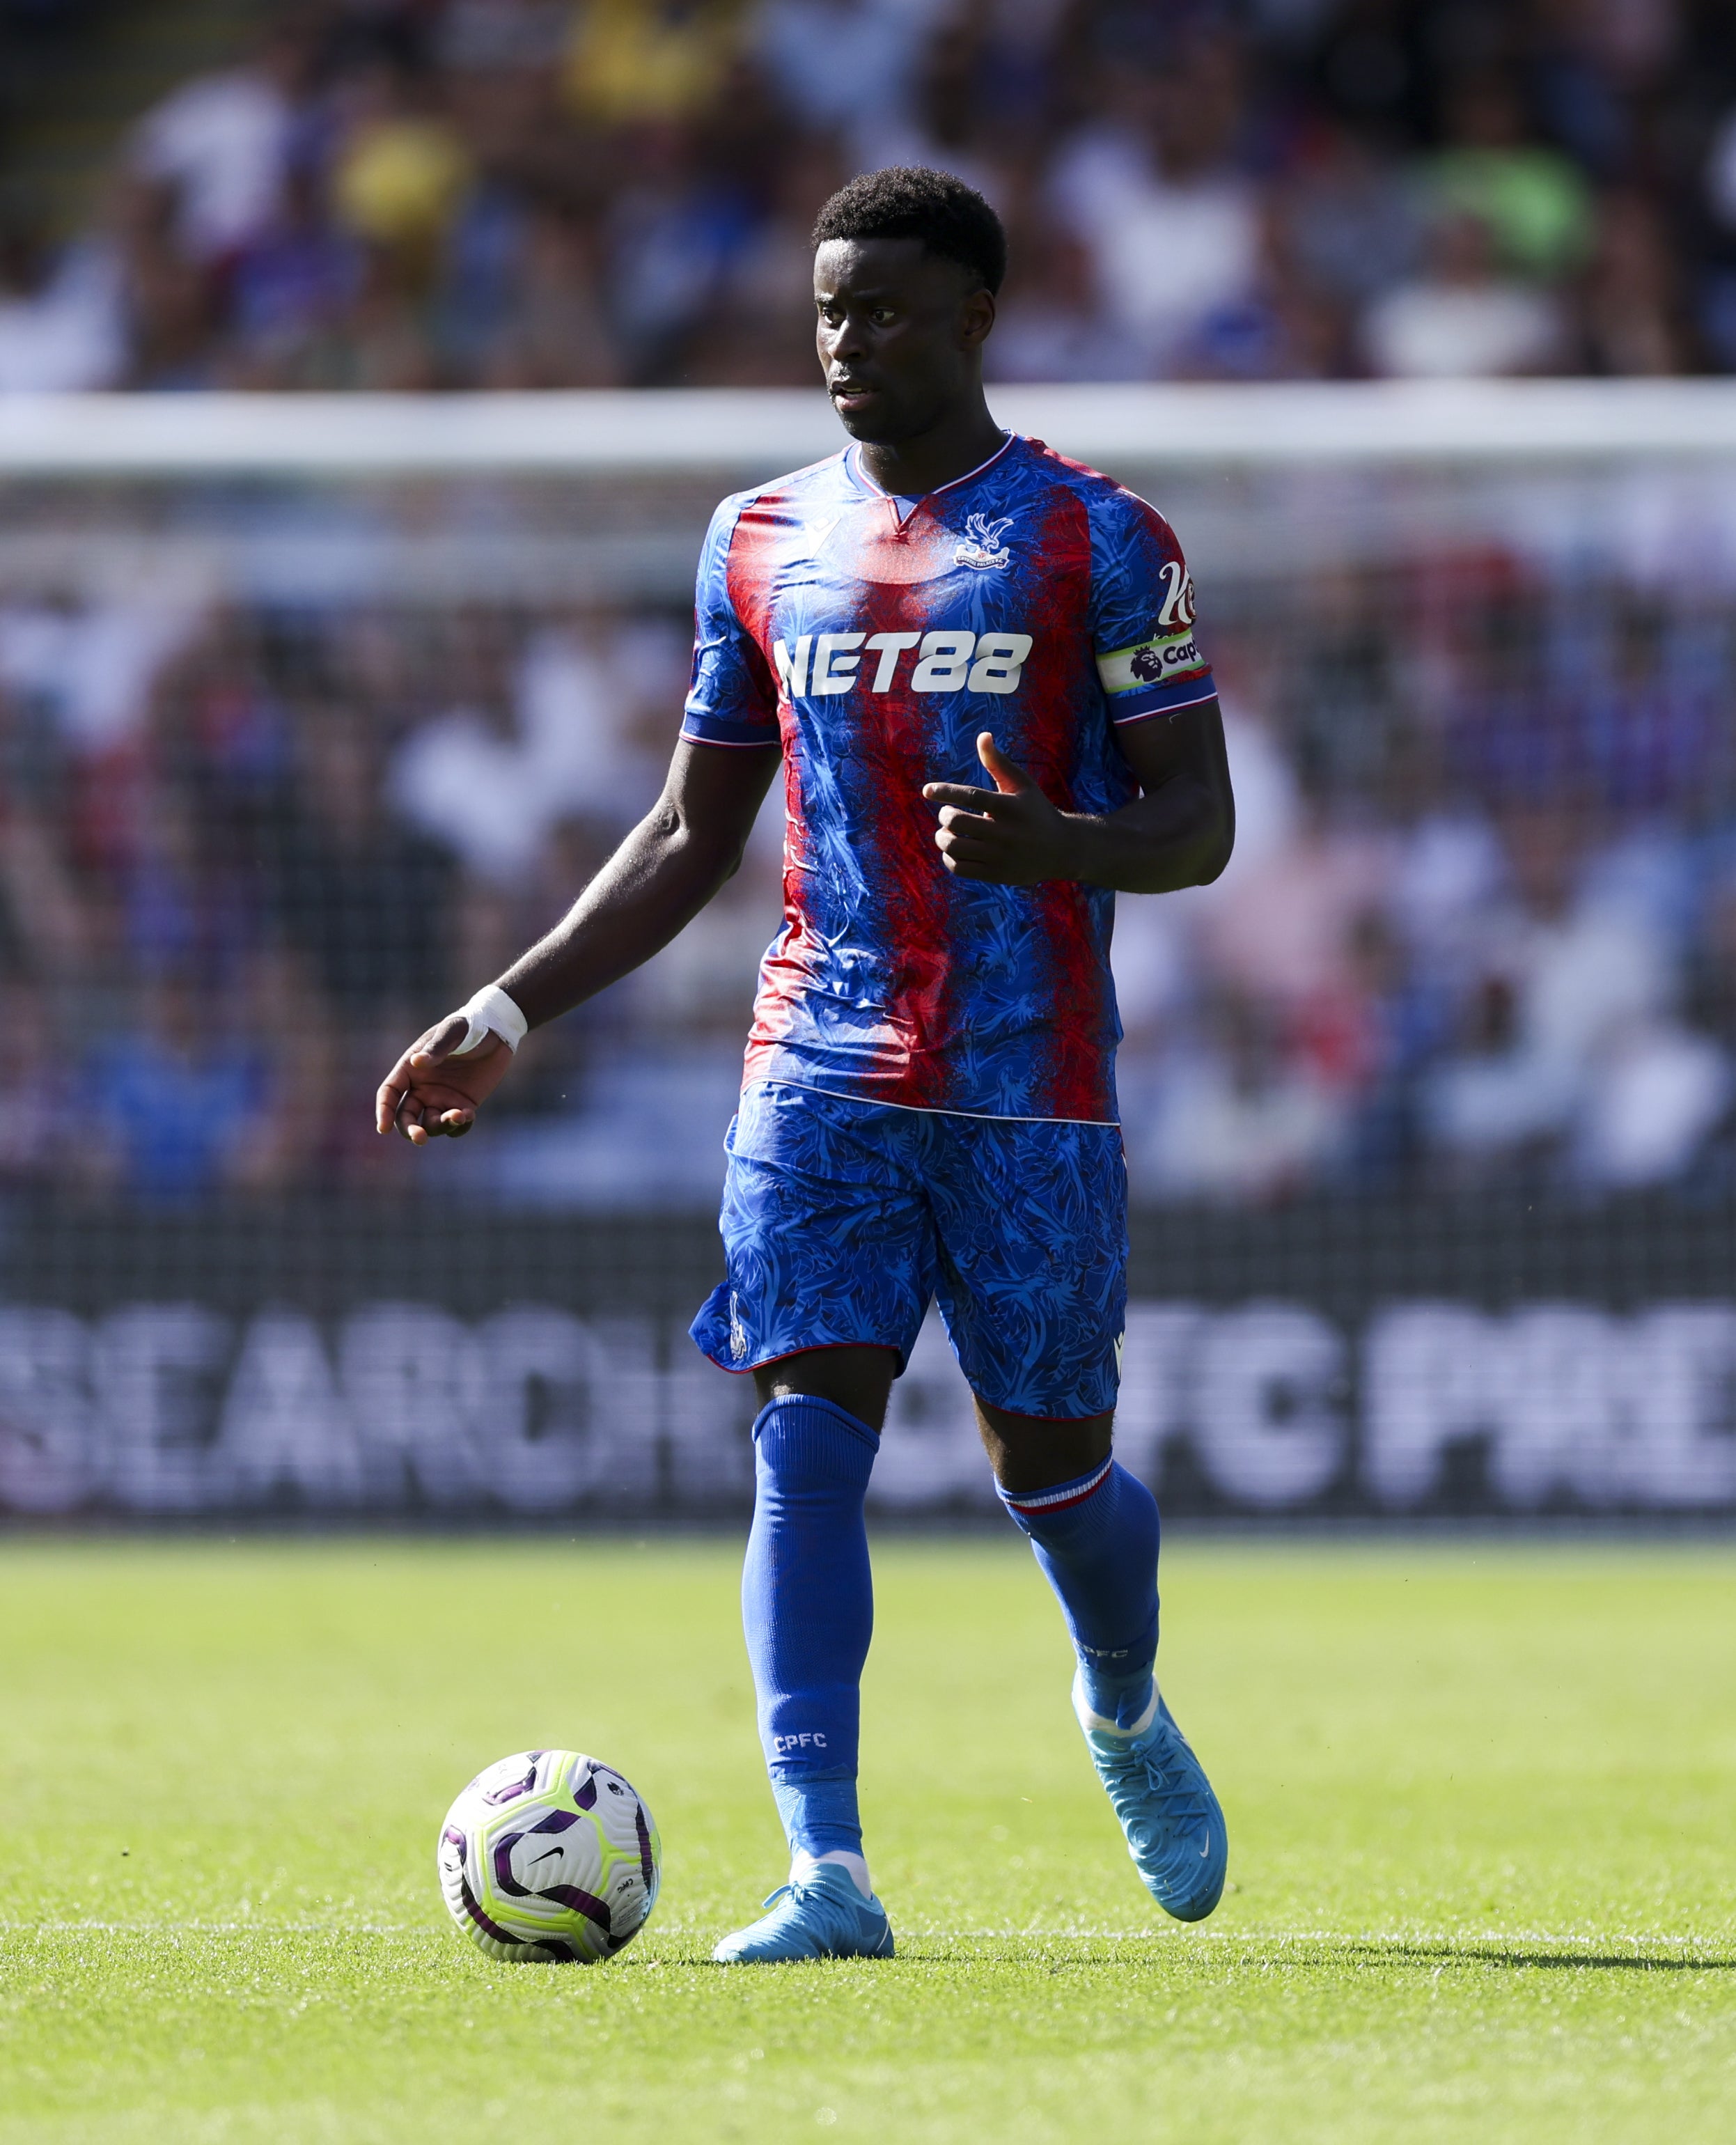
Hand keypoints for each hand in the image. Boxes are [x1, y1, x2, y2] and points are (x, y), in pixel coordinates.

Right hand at [375, 1013, 515, 1144]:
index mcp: (410, 1069)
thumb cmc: (468, 1027)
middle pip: (406, 1116)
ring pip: (431, 1124)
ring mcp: (442, 1098)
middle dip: (410, 1130)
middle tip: (421, 1138)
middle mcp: (422, 1088)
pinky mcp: (463, 1105)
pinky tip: (469, 1116)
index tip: (383, 1129)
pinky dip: (460, 1127)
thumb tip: (417, 1063)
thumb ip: (436, 1049)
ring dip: (441, 1126)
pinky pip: (456, 1127)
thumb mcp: (452, 1033)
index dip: (383, 1111)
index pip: (389, 1093)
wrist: (497, 1033)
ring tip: (460, 1114)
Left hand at [921, 733, 1079, 884]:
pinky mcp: (996, 874)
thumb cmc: (1036, 810)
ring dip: (942, 837)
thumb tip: (982, 735)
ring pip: (954, 847)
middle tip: (947, 814)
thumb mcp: (1022, 784)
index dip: (946, 791)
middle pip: (957, 823)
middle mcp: (1005, 832)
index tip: (927, 790)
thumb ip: (998, 762)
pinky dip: (949, 858)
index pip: (971, 796)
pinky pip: (959, 868)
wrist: (1061, 849)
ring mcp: (1000, 856)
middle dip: (945, 816)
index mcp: (1009, 806)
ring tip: (946, 832)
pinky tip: (955, 850)